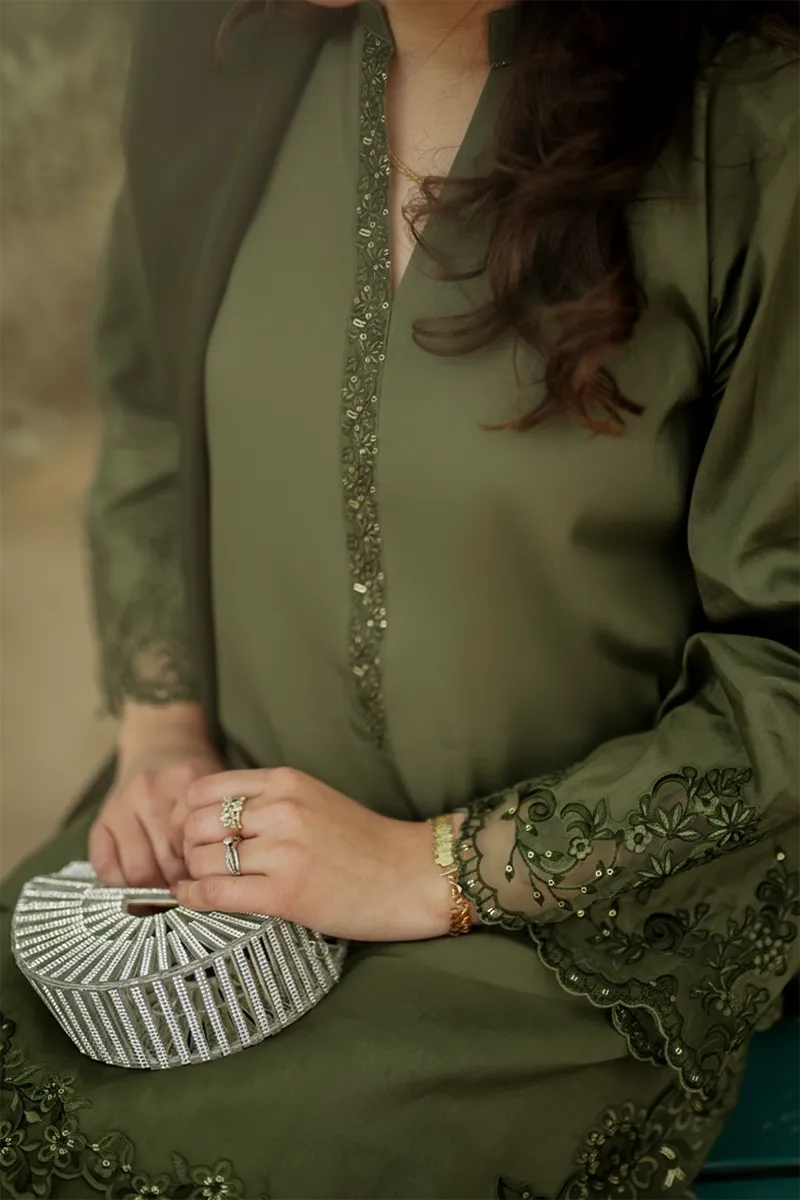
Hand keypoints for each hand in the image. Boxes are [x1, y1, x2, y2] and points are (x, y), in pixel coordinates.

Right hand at [89, 733, 222, 888]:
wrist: (162, 741)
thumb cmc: (193, 773)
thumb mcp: (214, 788)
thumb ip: (216, 825)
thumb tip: (210, 880)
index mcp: (186, 783)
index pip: (194, 847)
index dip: (202, 874)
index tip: (207, 880)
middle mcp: (150, 792)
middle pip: (166, 863)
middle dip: (179, 883)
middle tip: (188, 886)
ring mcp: (122, 804)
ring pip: (137, 870)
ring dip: (153, 885)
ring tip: (165, 882)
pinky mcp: (101, 816)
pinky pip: (104, 864)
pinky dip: (120, 881)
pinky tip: (137, 876)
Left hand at [174, 768, 453, 941]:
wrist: (412, 875)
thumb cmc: (365, 842)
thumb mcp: (314, 800)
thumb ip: (267, 801)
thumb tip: (207, 818)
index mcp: (286, 781)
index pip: (205, 789)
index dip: (186, 814)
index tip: (190, 833)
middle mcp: (281, 810)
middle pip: (196, 823)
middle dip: (184, 845)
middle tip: (189, 862)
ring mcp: (283, 851)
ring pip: (201, 859)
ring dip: (191, 873)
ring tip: (198, 882)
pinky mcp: (284, 893)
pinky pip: (216, 893)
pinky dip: (193, 897)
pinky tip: (191, 899)